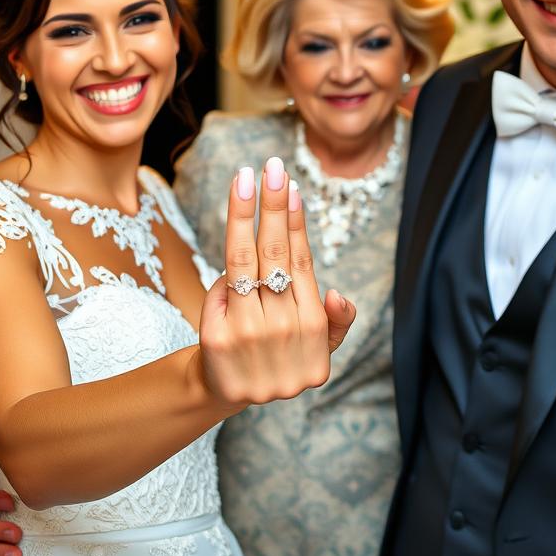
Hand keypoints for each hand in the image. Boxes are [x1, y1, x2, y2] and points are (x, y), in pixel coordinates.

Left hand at [197, 157, 354, 409]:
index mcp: (315, 328)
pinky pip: (220, 292)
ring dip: (244, 218)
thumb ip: (335, 323)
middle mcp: (285, 333)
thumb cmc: (273, 351)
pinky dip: (223, 274)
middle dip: (272, 207)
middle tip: (272, 166)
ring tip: (247, 179)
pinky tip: (233, 233)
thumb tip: (336, 296)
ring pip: (244, 266)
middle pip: (275, 257)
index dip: (294, 222)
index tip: (289, 185)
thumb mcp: (316, 345)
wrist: (225, 389)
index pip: (302, 262)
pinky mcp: (219, 342)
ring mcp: (251, 339)